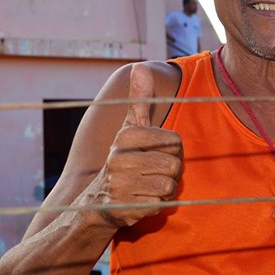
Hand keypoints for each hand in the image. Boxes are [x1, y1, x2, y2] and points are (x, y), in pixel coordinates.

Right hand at [96, 63, 182, 227]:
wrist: (98, 203)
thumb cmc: (123, 160)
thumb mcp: (130, 129)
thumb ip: (139, 99)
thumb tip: (140, 66)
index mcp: (125, 136)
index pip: (175, 141)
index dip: (173, 150)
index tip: (155, 153)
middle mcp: (120, 158)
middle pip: (175, 164)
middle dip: (170, 171)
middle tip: (152, 172)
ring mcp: (122, 185)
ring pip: (170, 185)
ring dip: (165, 189)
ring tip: (147, 186)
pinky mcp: (128, 208)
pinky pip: (162, 204)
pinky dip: (157, 204)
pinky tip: (142, 200)